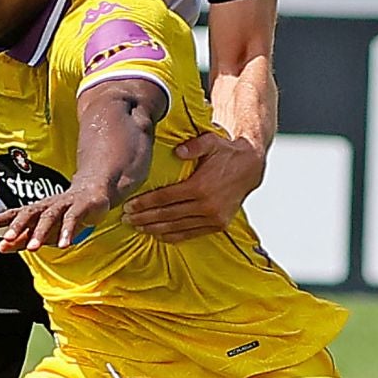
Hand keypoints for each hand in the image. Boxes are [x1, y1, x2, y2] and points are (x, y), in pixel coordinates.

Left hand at [0, 182, 109, 253]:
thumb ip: (23, 239)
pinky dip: (67, 232)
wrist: (93, 193)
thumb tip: (1, 247)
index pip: (14, 213)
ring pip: (49, 217)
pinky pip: (72, 219)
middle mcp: (47, 205)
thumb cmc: (63, 214)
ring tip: (32, 248)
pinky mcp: (81, 206)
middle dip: (17, 226)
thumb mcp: (42, 229)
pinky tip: (63, 245)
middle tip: (7, 239)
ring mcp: (64, 204)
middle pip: (29, 213)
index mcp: (36, 210)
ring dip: (40, 232)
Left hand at [123, 130, 264, 240]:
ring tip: (138, 228)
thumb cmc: (226, 153)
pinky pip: (191, 234)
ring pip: (177, 227)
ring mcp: (213, 218)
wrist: (250, 168)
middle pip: (167, 215)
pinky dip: (173, 236)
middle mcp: (206, 206)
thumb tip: (177, 150)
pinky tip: (158, 236)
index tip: (129, 205)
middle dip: (144, 218)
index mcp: (201, 186)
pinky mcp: (218, 225)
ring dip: (155, 229)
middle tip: (127, 219)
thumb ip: (194, 145)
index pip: (164, 198)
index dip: (144, 203)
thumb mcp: (211, 141)